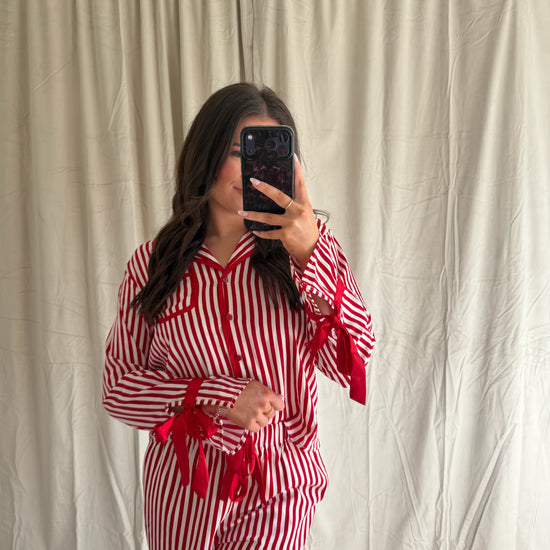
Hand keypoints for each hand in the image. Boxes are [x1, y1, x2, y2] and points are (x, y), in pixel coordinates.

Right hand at [225, 380, 284, 432]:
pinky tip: (246, 419)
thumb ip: (268, 393)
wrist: (223, 395)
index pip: (280, 405)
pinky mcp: (249, 424)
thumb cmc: (239, 387)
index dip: (275, 406)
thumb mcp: (256, 385)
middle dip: (265, 412)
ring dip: (259, 420)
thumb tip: (280, 398)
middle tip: (255, 408)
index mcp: (267, 394)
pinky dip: (252, 426)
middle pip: (272, 414)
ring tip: (250, 413)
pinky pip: (257, 429)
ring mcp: (256, 415)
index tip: (269, 405)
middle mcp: (263, 405)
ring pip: (265, 422)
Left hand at [238, 155, 318, 270]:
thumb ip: (294, 204)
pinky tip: (254, 230)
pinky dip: (261, 232)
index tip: (293, 157)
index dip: (297, 170)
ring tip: (242, 212)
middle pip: (280, 196)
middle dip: (265, 188)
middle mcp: (299, 211)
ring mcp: (292, 223)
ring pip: (268, 217)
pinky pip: (269, 232)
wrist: (312, 249)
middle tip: (253, 181)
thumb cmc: (307, 230)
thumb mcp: (304, 213)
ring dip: (253, 215)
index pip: (300, 184)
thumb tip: (278, 195)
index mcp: (304, 204)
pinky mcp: (286, 234)